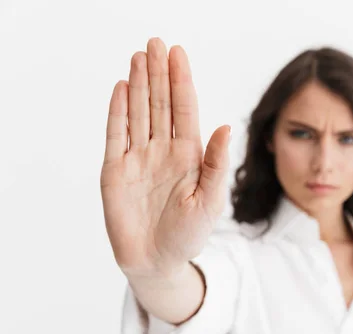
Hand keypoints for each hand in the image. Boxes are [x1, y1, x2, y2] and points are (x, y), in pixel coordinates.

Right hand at [100, 37, 229, 276]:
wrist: (157, 262)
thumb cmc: (189, 234)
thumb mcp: (210, 200)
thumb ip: (217, 163)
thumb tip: (227, 126)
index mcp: (189, 155)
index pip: (184, 110)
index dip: (181, 82)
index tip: (178, 54)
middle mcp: (163, 150)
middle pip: (160, 104)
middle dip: (158, 74)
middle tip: (155, 42)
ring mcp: (138, 158)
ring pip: (138, 113)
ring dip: (138, 85)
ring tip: (139, 56)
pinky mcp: (115, 170)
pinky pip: (116, 135)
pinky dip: (117, 112)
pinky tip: (122, 88)